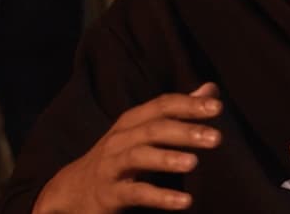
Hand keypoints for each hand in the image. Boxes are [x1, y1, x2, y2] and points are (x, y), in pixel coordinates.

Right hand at [33, 82, 222, 212]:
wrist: (73, 190)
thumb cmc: (118, 158)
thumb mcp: (144, 131)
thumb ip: (178, 112)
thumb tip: (210, 89)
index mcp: (131, 122)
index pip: (161, 106)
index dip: (188, 104)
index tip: (217, 107)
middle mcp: (120, 139)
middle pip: (153, 129)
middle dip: (184, 131)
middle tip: (216, 137)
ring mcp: (111, 166)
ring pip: (139, 156)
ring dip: (167, 158)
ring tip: (193, 163)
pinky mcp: (109, 193)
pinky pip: (135, 193)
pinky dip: (160, 197)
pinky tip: (183, 201)